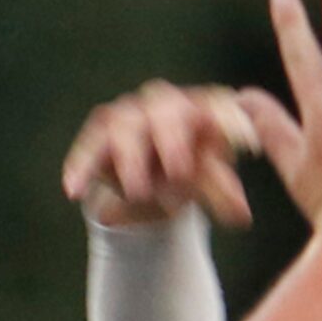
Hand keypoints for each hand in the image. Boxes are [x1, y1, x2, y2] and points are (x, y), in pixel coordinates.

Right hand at [62, 82, 260, 227]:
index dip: (231, 121)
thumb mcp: (206, 183)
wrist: (145, 184)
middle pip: (168, 111)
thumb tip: (241, 215)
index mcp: (201, 109)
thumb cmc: (186, 173)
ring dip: (132, 160)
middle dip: (173, 140)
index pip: (218, 106)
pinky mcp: (98, 134)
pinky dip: (81, 167)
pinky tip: (74, 190)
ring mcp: (129, 115)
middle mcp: (164, 104)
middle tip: (180, 172)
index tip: (247, 145)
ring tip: (138, 192)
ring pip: (125, 126)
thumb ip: (220, 192)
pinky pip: (88, 147)